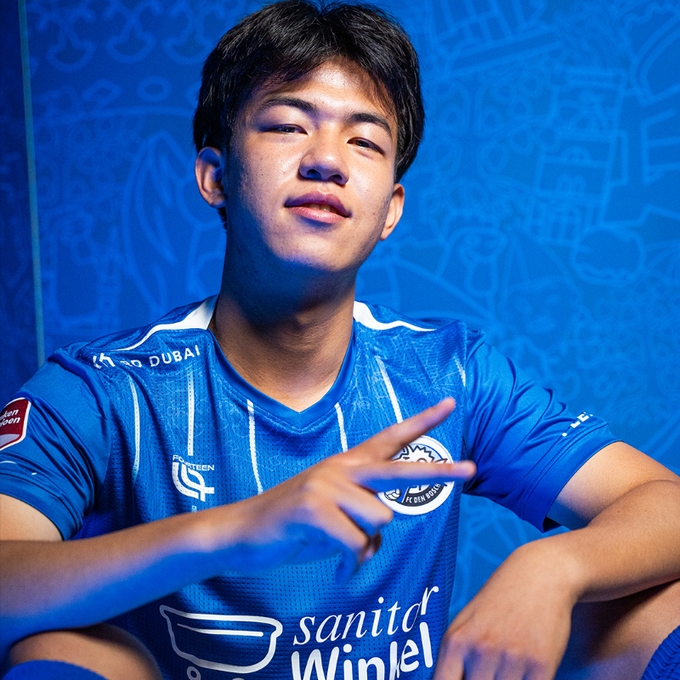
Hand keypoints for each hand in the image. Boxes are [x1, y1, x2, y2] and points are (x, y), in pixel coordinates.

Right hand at [213, 398, 475, 577]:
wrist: (243, 533)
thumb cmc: (295, 526)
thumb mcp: (335, 516)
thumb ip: (363, 515)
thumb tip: (379, 537)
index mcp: (349, 464)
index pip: (391, 437)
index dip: (422, 421)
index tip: (451, 404)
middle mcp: (342, 468)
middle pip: (401, 469)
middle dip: (439, 471)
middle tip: (472, 469)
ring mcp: (326, 484)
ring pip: (380, 519)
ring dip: (366, 545)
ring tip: (340, 549)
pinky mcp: (312, 507)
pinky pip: (356, 544)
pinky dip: (350, 564)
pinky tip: (335, 564)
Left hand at [434, 542, 578, 679]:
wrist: (539, 574)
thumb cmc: (498, 603)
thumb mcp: (466, 624)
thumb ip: (455, 660)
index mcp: (455, 641)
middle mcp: (480, 650)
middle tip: (490, 670)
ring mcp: (511, 658)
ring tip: (508, 666)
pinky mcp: (541, 665)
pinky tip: (525, 671)